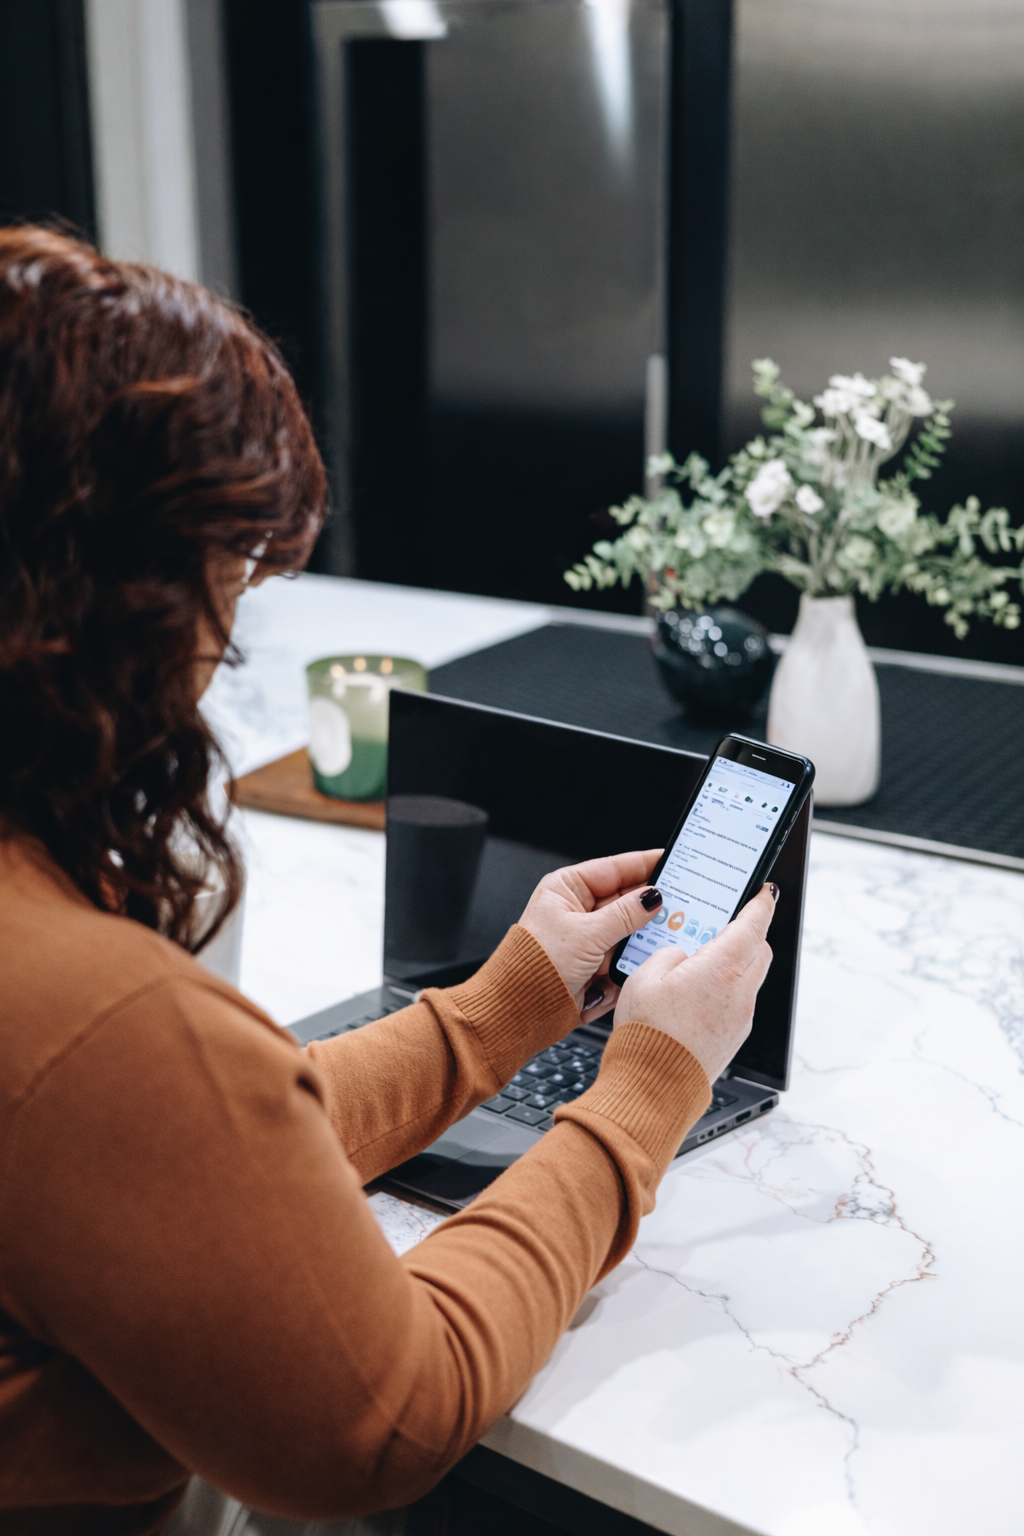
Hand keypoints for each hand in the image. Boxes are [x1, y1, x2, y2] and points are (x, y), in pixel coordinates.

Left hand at [518, 851, 664, 1023]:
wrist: (521, 1012)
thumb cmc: (536, 966)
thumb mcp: (587, 934)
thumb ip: (625, 914)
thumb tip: (652, 897)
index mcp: (567, 889)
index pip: (614, 869)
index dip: (645, 864)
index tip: (672, 860)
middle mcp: (577, 910)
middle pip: (626, 900)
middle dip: (650, 906)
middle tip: (682, 904)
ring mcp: (588, 938)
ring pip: (629, 931)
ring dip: (643, 937)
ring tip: (666, 936)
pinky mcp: (595, 964)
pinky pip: (624, 955)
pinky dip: (634, 959)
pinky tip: (647, 961)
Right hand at [614, 884, 778, 1083]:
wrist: (654, 1087)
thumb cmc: (649, 1032)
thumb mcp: (644, 977)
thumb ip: (667, 954)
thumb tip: (681, 955)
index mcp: (722, 969)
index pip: (753, 924)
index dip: (761, 903)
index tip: (765, 890)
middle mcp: (740, 992)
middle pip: (759, 949)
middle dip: (749, 931)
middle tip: (726, 921)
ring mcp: (741, 1018)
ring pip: (750, 977)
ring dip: (736, 962)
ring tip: (702, 959)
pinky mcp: (733, 1037)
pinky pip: (738, 1001)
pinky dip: (726, 988)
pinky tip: (697, 992)